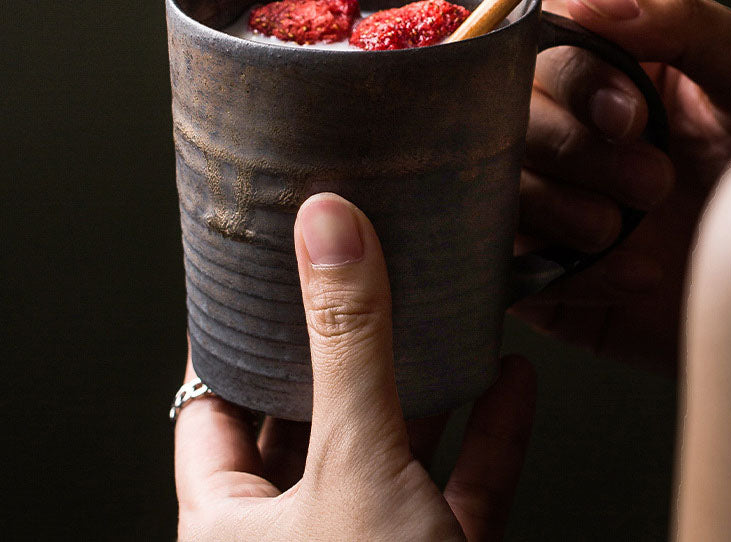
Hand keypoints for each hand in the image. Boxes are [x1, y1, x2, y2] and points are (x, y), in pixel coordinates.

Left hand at [176, 193, 535, 540]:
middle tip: (352, 278)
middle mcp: (300, 534)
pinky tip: (510, 380)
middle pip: (312, 418)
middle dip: (342, 349)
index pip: (212, 408)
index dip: (232, 341)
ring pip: (394, 449)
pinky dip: (489, 436)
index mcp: (236, 525)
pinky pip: (464, 487)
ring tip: (434, 314)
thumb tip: (330, 228)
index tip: (255, 279)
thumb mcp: (355, 465)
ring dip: (426, 385)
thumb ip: (348, 343)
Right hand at [514, 0, 730, 371]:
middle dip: (574, 152)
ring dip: (560, 210)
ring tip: (623, 228)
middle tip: (651, 181)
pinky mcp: (543, 269)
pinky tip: (633, 272)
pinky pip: (515, 265)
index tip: (631, 117)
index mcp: (604, 73)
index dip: (573, 83)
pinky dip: (571, 273)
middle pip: (505, 121)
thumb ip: (678, 22)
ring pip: (498, 190)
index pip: (542, 52)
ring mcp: (550, 201)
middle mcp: (566, 131)